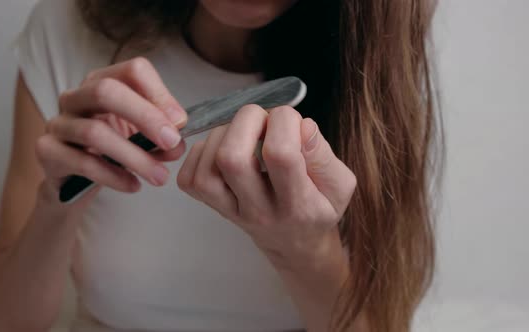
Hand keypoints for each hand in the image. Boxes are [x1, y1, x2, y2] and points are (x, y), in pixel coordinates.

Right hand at [35, 57, 187, 205]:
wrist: (74, 182)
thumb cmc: (110, 152)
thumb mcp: (141, 140)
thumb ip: (160, 137)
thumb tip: (178, 142)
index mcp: (103, 82)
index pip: (132, 70)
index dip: (159, 94)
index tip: (180, 122)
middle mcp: (76, 96)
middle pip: (106, 91)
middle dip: (145, 116)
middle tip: (172, 142)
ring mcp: (58, 122)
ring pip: (94, 132)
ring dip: (134, 156)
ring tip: (160, 176)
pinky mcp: (47, 151)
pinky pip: (82, 162)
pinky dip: (113, 176)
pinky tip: (133, 185)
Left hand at [177, 104, 356, 269]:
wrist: (294, 245)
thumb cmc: (318, 208)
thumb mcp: (339, 186)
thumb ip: (324, 155)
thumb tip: (301, 125)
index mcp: (297, 205)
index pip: (280, 155)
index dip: (284, 123)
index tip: (292, 121)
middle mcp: (258, 210)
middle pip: (232, 158)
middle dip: (246, 121)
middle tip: (263, 119)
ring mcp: (230, 211)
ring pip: (208, 166)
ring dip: (224, 133)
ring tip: (246, 133)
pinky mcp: (212, 207)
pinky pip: (191, 177)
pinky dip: (202, 152)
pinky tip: (225, 148)